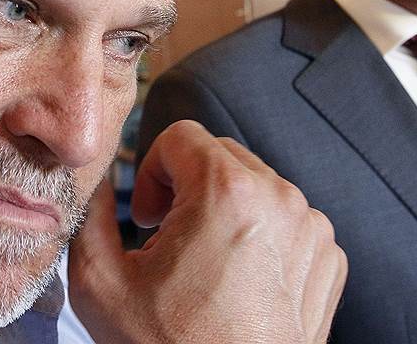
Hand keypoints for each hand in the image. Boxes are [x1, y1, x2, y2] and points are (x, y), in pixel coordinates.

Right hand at [68, 120, 346, 342]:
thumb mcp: (99, 282)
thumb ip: (89, 212)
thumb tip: (96, 180)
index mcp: (226, 193)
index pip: (181, 135)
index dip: (153, 170)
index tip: (149, 215)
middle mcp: (280, 201)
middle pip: (221, 155)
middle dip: (188, 186)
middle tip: (168, 237)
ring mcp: (312, 231)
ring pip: (257, 186)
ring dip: (225, 211)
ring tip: (204, 264)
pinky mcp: (327, 260)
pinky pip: (289, 221)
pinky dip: (262, 238)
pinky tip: (239, 279)